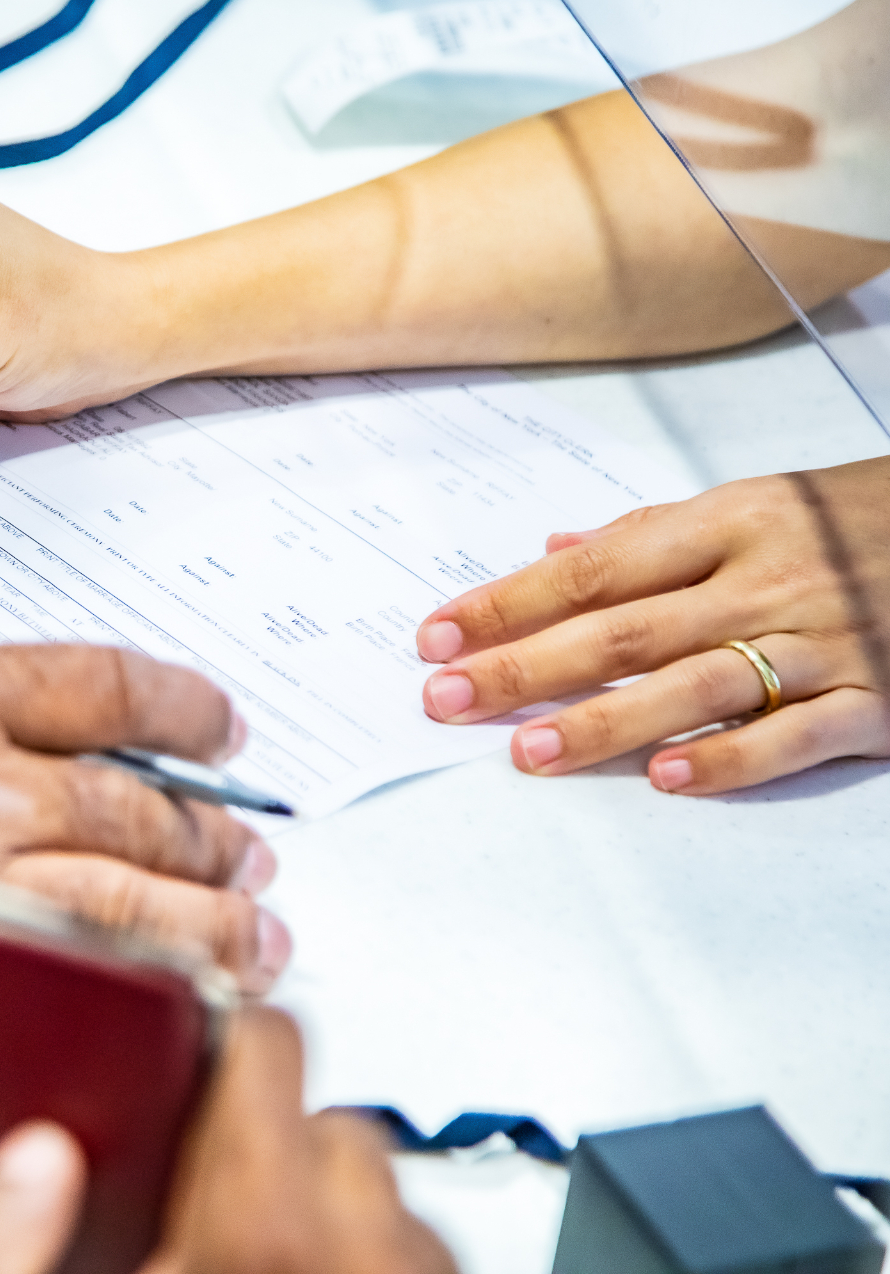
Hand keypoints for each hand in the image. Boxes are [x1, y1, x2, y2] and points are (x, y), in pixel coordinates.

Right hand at [0, 643, 289, 1026]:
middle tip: (246, 855)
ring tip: (249, 935)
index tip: (217, 723)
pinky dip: (140, 993)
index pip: (104, 686)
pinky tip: (174, 998)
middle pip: (140, 807)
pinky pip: (68, 981)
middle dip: (209, 835)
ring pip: (131, 902)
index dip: (182, 705)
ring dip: (208, 920)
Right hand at [0, 1009, 454, 1273]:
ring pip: (392, 1208)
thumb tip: (28, 1160)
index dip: (215, 1047)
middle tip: (206, 1213)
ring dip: (335, 1226)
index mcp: (252, 1241)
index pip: (267, 1051)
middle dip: (274, 1153)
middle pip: (332, 1125)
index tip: (187, 1065)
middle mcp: (359, 1267)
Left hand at [415, 459, 889, 793]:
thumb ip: (653, 533)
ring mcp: (824, 642)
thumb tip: (555, 548)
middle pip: (625, 629)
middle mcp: (768, 580)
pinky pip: (795, 736)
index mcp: (730, 521)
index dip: (509, 603)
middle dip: (526, 667)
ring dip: (606, 721)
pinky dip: (732, 759)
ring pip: (696, 686)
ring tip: (529, 751)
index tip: (437, 635)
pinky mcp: (878, 700)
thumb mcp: (761, 503)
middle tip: (447, 699)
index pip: (594, 568)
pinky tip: (667, 779)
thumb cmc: (864, 519)